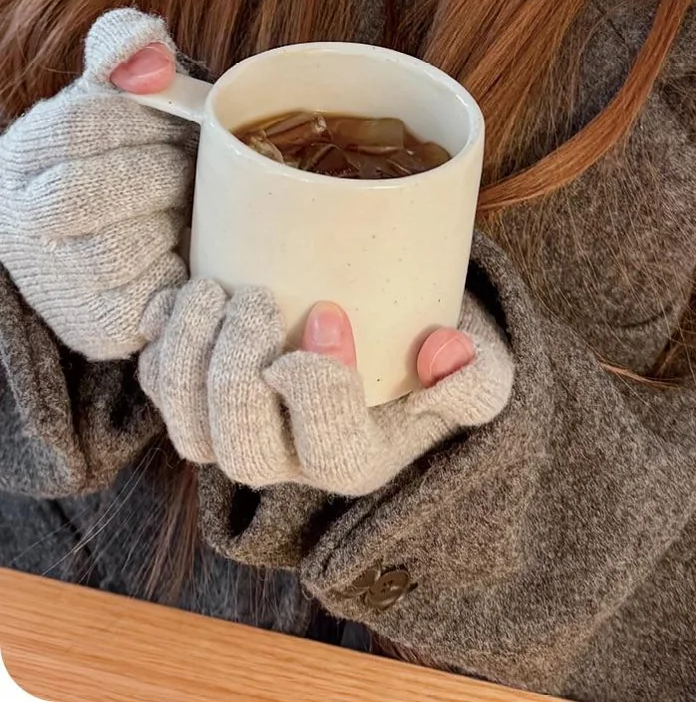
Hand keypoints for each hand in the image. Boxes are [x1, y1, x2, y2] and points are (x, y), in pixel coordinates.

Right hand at [0, 7, 197, 360]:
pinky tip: (181, 247)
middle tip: (183, 164)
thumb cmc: (121, 154)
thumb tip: (146, 45)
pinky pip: (149, 299)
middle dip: (153, 172)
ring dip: (167, 220)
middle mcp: (20, 224)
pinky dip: (179, 270)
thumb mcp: (115, 93)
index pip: (75, 128)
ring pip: (118, 249)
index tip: (168, 119)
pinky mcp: (99, 328)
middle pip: (82, 195)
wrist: (116, 236)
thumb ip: (124, 50)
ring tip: (180, 206)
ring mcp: (55, 282)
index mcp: (21, 158)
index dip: (137, 120)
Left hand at [137, 280, 514, 495]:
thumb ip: (477, 373)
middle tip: (259, 300)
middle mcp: (289, 459)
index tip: (331, 314)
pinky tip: (180, 295)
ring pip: (187, 428)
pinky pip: (158, 386)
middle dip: (237, 375)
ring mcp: (238, 431)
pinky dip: (158, 342)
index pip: (329, 451)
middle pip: (241, 451)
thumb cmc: (437, 351)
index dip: (320, 391)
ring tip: (211, 290)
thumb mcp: (483, 365)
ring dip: (187, 358)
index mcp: (358, 459)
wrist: (396, 337)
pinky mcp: (200, 395)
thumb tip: (443, 356)